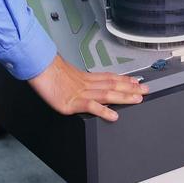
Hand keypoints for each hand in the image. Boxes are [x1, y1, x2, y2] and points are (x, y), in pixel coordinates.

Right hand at [27, 55, 147, 120]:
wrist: (38, 67)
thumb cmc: (48, 72)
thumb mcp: (64, 75)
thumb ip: (75, 81)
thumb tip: (78, 84)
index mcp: (85, 78)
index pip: (109, 78)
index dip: (124, 80)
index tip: (136, 81)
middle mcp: (86, 84)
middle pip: (113, 85)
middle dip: (131, 88)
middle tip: (146, 90)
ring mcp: (80, 93)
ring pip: (107, 94)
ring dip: (124, 97)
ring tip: (137, 99)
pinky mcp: (72, 103)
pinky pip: (92, 106)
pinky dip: (104, 111)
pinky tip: (114, 115)